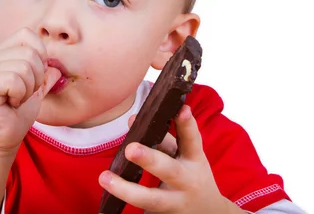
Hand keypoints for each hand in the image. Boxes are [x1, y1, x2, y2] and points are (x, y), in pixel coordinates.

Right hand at [0, 27, 60, 155]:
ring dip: (28, 88)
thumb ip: (44, 76)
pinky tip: (11, 103)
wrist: (2, 139)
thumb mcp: (35, 91)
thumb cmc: (16, 115)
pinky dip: (20, 94)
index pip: (26, 34)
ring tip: (17, 99)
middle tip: (24, 93)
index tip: (35, 77)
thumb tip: (56, 66)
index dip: (40, 54)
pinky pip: (14, 80)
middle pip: (29, 52)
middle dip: (36, 77)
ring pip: (24, 66)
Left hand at [99, 105, 240, 213]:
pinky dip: (126, 203)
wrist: (209, 213)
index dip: (187, 125)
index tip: (181, 109)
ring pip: (152, 199)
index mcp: (194, 160)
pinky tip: (107, 204)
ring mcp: (176, 203)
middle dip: (150, 159)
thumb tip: (133, 121)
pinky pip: (144, 212)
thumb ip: (162, 139)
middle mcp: (187, 182)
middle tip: (130, 149)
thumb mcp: (185, 157)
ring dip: (126, 190)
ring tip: (104, 178)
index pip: (192, 140)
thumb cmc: (191, 176)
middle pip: (169, 171)